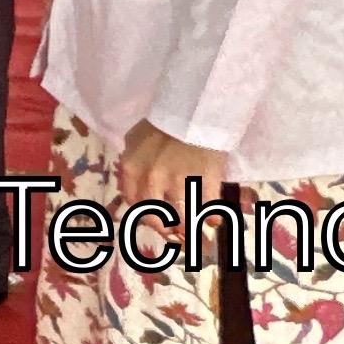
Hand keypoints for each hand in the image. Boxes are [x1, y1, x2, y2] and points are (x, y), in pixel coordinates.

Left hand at [114, 120, 233, 218]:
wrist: (193, 111)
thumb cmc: (162, 123)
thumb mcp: (134, 139)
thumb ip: (130, 161)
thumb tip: (130, 179)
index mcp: (131, 169)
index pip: (133, 202)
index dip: (144, 214)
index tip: (153, 218)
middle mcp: (151, 181)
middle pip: (156, 217)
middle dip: (165, 228)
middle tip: (173, 232)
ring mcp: (179, 183)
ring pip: (183, 218)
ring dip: (189, 227)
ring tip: (194, 230)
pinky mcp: (205, 182)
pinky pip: (208, 209)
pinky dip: (212, 218)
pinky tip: (213, 221)